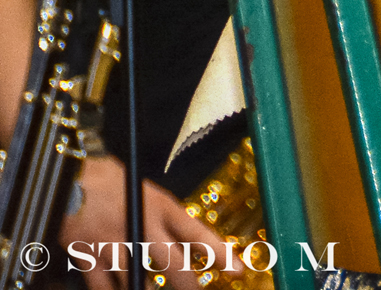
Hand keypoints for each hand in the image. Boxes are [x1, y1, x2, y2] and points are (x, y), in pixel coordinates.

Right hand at [61, 157, 228, 289]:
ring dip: (146, 288)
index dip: (220, 254)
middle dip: (188, 286)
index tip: (238, 269)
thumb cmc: (104, 176)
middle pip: (174, 266)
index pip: (197, 234)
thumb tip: (173, 230)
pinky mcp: (89, 256)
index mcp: (160, 206)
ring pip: (139, 280)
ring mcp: (115, 244)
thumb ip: (159, 211)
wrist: (67, 176)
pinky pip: (104, 286)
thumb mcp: (143, 187)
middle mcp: (143, 227)